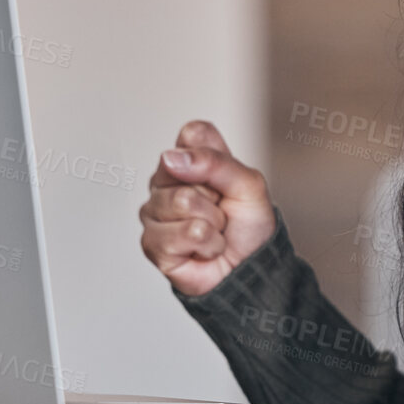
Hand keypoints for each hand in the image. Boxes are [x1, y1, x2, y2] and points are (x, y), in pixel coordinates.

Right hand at [139, 120, 276, 295]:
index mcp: (189, 160)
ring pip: (182, 201)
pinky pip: (183, 233)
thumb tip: (171, 157)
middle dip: (215, 195)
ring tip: (214, 231)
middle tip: (221, 210)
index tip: (226, 179)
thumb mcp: (249, 185)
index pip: (193, 134)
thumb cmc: (249, 226)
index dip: (215, 157)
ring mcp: (155, 212)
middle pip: (182, 168)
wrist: (251, 269)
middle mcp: (166, 183)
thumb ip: (216, 163)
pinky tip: (204, 249)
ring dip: (213, 223)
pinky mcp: (152, 243)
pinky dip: (208, 244)